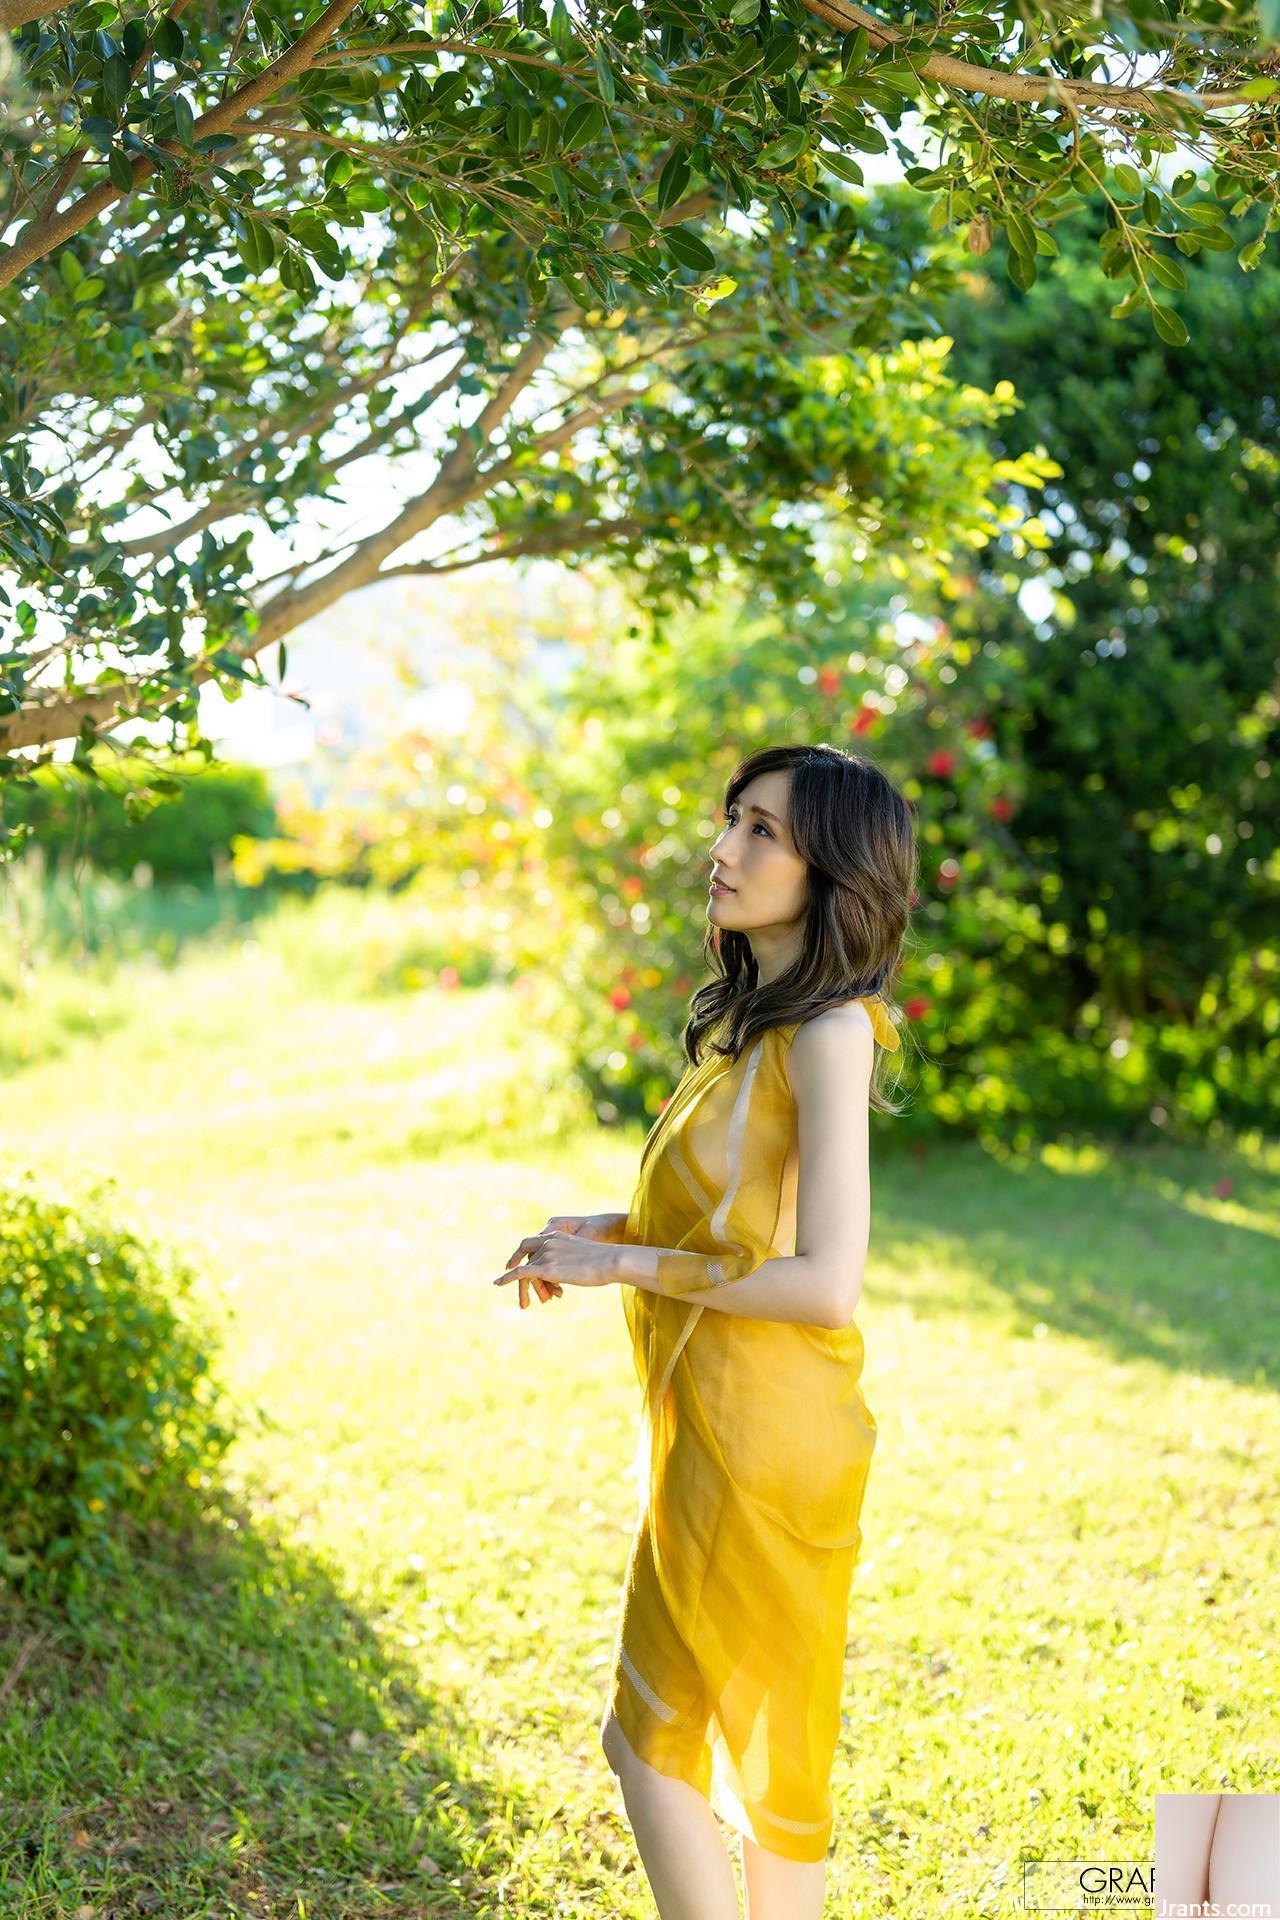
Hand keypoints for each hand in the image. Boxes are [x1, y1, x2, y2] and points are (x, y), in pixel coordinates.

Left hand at [492, 1222, 622, 1310]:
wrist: (611, 1260)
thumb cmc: (607, 1260)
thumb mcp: (587, 1257)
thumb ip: (575, 1261)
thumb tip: (574, 1272)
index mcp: (558, 1235)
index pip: (534, 1243)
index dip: (523, 1253)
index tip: (515, 1263)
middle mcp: (549, 1241)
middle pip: (528, 1258)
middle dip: (524, 1275)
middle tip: (520, 1288)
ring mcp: (547, 1253)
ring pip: (527, 1271)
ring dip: (526, 1289)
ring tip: (525, 1304)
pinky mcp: (546, 1268)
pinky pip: (520, 1273)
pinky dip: (506, 1278)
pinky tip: (498, 1283)